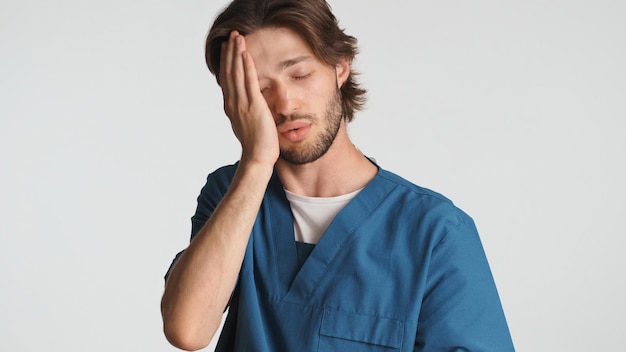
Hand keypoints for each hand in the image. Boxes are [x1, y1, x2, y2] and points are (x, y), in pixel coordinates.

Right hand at [219, 31, 278, 166]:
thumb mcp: (247, 123)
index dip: (226, 61)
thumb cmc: (256, 144)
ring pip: (236, 73)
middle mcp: (233, 102)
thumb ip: (245, 111)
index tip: (227, 47)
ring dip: (237, 53)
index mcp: (231, 106)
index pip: (226, 78)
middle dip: (230, 51)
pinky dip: (246, 66)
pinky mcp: (253, 105)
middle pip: (229, 71)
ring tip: (237, 37)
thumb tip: (248, 103)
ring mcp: (241, 104)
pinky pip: (249, 81)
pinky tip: (245, 54)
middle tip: (231, 35)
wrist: (257, 157)